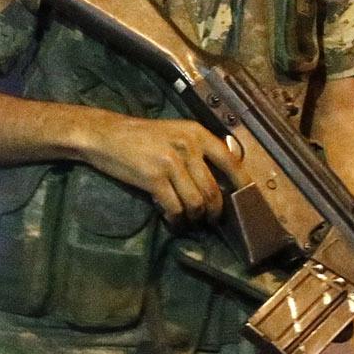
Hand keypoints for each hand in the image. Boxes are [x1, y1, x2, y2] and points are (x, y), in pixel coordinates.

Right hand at [76, 114, 240, 223]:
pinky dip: (176, 219)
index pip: (230, 161)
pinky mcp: (154, 178)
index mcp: (197, 133)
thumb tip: (221, 180)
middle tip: (211, 219)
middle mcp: (188, 146)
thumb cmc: (142, 137)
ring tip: (189, 220)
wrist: (106, 135)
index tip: (247, 199)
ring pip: (196, 202)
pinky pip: (175, 207)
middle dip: (215, 211)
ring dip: (195, 217)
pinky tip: (173, 220)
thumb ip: (198, 151)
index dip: (242, 183)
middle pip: (213, 189)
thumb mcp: (176, 134)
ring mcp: (171, 162)